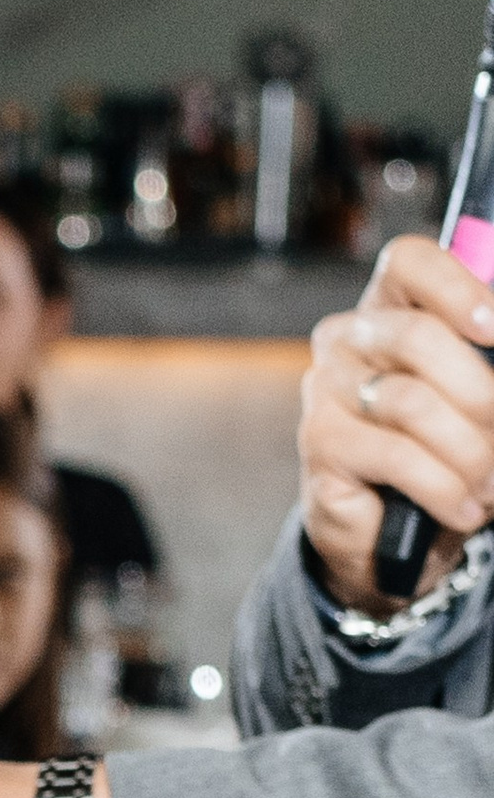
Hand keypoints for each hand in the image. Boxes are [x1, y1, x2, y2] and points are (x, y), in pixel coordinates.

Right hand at [301, 232, 493, 615]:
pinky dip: (444, 487)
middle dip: (480, 392)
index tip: (493, 328)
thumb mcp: (466, 394)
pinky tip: (464, 507)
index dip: (455, 288)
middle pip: (417, 337)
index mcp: (387, 308)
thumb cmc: (434, 450)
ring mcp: (325, 392)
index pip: (409, 263)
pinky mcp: (321, 446)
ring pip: (413, 403)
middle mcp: (346, 340)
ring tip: (490, 486)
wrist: (383, 534)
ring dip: (469, 452)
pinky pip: (397, 456)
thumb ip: (482, 356)